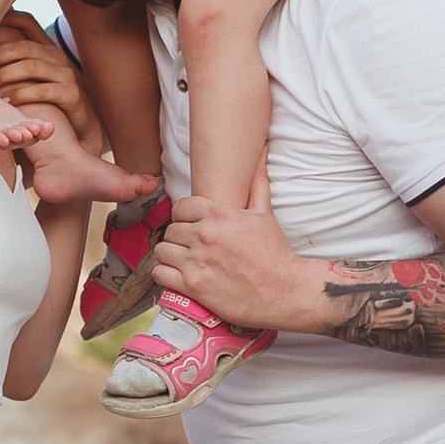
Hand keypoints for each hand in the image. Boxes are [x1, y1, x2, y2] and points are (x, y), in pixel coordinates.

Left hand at [0, 9, 105, 156]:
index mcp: (47, 48)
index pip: (26, 22)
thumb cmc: (48, 101)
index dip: (5, 20)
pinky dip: (21, 95)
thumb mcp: (34, 77)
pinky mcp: (71, 94)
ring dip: (6, 76)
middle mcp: (58, 57)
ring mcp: (66, 75)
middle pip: (23, 47)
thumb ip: (16, 62)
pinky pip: (42, 91)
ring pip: (31, 67)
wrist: (79, 126)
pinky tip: (7, 101)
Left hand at [152, 165, 321, 331]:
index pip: (180, 207)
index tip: (192, 225)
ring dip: (170, 255)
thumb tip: (262, 151)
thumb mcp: (265, 213)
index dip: (184, 216)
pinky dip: (166, 275)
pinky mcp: (193, 287)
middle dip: (179, 237)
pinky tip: (179, 275)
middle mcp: (204, 235)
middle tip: (191, 245)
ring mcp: (197, 262)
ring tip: (183, 260)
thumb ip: (256, 182)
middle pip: (171, 229)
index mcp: (219, 215)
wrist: (285, 292)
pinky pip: (160, 274)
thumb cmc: (275, 253)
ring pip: (161, 250)